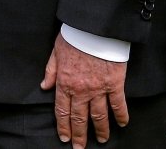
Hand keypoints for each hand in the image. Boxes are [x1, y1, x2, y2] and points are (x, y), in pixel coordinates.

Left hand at [41, 33, 127, 147]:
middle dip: (79, 135)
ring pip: (99, 116)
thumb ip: (50, 71)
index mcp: (64, 82)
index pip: (62, 110)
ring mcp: (98, 89)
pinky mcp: (115, 84)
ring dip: (100, 130)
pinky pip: (118, 105)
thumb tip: (44, 86)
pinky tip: (121, 125)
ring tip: (101, 140)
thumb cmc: (74, 37)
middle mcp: (81, 90)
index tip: (64, 138)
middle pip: (79, 118)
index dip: (63, 126)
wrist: (94, 29)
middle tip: (79, 148)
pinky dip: (121, 116)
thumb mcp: (55, 51)